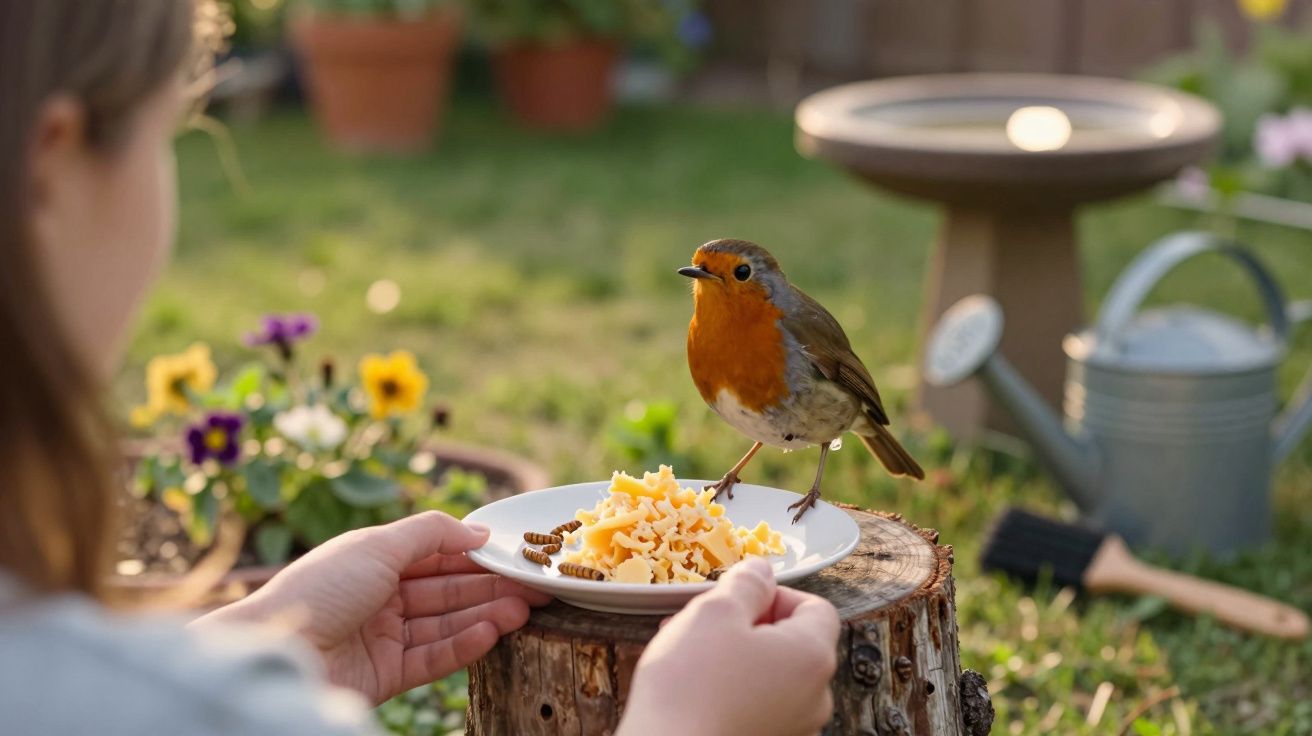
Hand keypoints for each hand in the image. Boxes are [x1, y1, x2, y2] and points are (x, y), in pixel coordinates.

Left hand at [196, 511, 550, 703]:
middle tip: (537, 586)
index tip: (516, 554)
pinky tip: (494, 630)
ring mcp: (385, 637)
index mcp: (374, 560)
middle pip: (448, 590)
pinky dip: (466, 644)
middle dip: (492, 586)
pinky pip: (435, 657)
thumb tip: (479, 531)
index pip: (437, 555)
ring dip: (487, 614)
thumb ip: (432, 533)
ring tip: (525, 608)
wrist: (275, 651)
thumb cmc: (318, 588)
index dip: (476, 554)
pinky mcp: (387, 675)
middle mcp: (382, 598)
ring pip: (447, 623)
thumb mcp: (376, 545)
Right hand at [618, 557, 839, 735]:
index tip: (737, 596)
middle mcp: (814, 697)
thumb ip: (747, 583)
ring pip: (769, 673)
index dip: (774, 593)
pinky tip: (692, 686)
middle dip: (747, 624)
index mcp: (813, 657)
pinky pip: (756, 703)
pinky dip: (730, 688)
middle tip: (703, 621)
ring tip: (687, 651)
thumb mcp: (715, 612)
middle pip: (791, 641)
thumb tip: (761, 570)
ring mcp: (792, 727)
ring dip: (733, 654)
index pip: (815, 606)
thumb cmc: (691, 686)